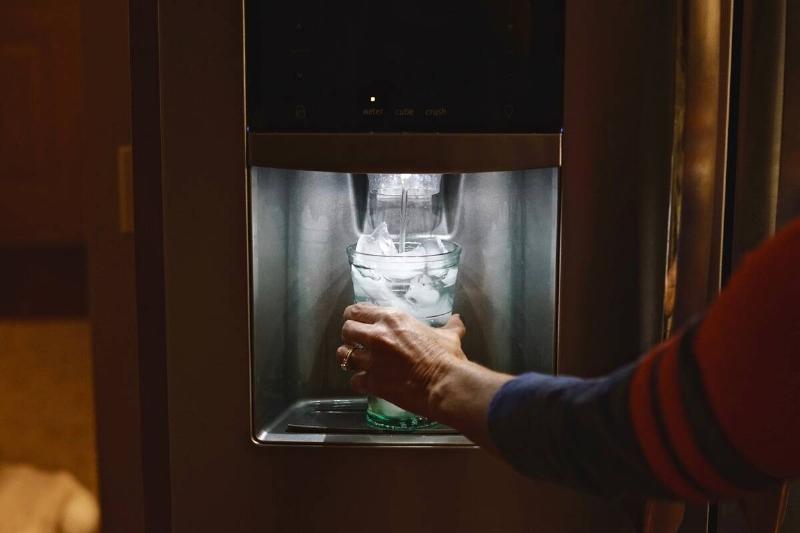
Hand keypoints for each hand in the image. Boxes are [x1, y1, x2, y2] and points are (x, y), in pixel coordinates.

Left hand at [337, 303, 467, 420]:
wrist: (444, 385)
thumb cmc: (447, 357)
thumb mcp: (449, 336)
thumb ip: (450, 326)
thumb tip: (458, 319)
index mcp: (392, 319)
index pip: (357, 310)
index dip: (354, 316)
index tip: (358, 322)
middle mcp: (377, 336)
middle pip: (346, 330)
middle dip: (349, 336)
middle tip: (357, 342)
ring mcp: (372, 360)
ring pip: (344, 355)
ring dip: (349, 358)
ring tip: (357, 362)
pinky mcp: (371, 382)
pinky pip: (354, 380)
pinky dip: (359, 381)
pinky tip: (367, 382)